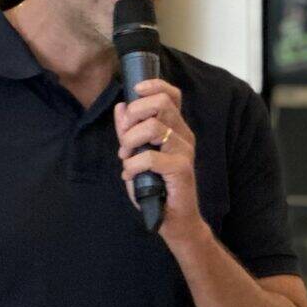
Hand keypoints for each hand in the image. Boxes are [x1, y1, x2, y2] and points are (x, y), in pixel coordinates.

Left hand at [116, 78, 200, 242]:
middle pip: (162, 103)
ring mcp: (185, 151)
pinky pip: (150, 157)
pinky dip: (132, 165)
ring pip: (154, 127)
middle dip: (134, 114)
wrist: (173, 220)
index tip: (134, 90)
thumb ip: (128, 132)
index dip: (154, 85)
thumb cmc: (157, 188)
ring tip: (126, 157)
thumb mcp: (136, 155)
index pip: (172, 94)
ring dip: (130, 140)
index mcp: (176, 128)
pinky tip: (130, 174)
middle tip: (125, 136)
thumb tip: (121, 106)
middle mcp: (184, 135)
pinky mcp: (181, 169)